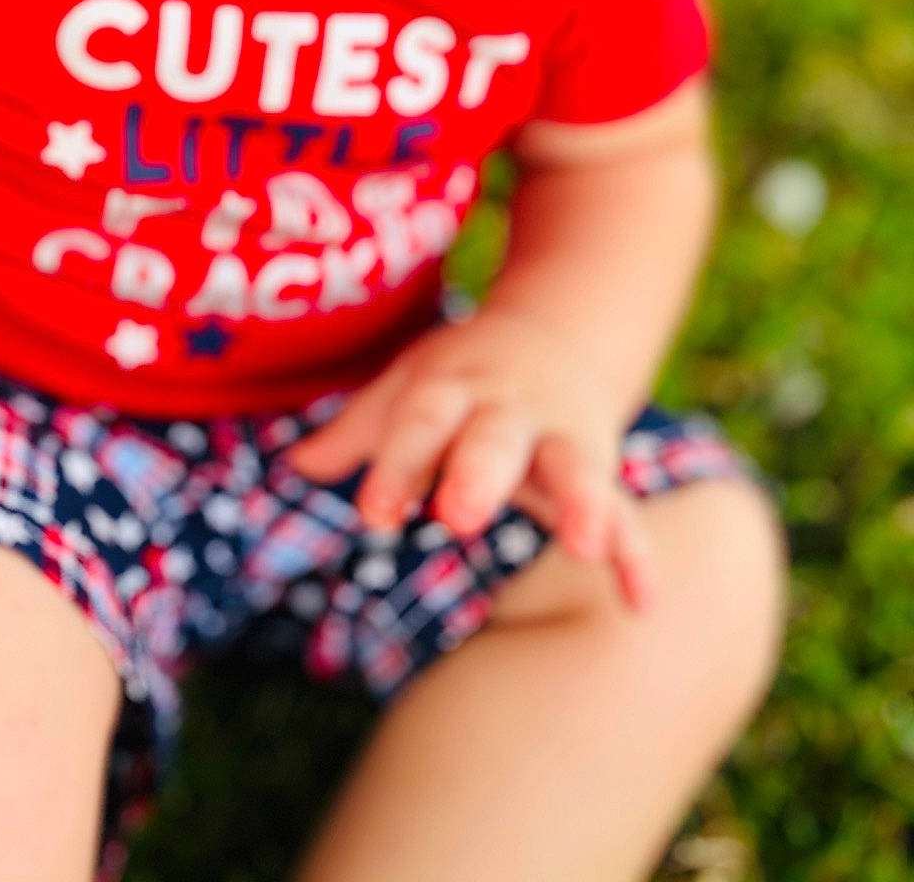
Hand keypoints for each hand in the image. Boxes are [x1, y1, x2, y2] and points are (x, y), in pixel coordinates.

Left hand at [287, 305, 653, 608]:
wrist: (551, 333)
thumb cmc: (459, 380)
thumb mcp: (406, 390)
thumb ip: (358, 431)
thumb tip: (298, 464)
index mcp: (451, 389)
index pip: (419, 424)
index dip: (397, 467)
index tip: (375, 516)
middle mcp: (508, 410)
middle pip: (494, 437)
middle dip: (479, 474)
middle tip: (457, 515)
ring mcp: (561, 437)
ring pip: (575, 464)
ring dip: (581, 501)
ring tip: (585, 546)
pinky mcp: (600, 471)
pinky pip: (625, 513)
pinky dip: (635, 556)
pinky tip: (640, 605)